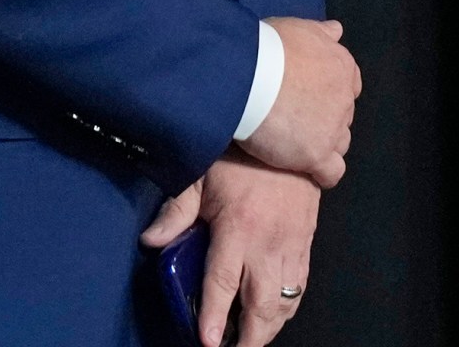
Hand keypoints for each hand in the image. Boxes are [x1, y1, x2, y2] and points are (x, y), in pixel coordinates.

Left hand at [141, 152, 320, 346]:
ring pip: (286, 301)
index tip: (209, 342)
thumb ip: (176, 212)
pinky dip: (288, 305)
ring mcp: (292, 244)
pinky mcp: (306, 241)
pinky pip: (301, 284)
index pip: (223, 284)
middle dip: (250, 337)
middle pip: (262, 306)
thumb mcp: (201, 176)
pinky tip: (275, 312)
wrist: (290, 132)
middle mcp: (269, 242)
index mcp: (239, 228)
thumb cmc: (243, 153)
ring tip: (252, 337)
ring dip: (270, 326)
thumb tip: (151, 240)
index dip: (215, 318)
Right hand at [239, 18, 358, 187]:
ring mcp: (333, 128)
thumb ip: (321, 33)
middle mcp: (344, 98)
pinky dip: (322, 174)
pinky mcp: (317, 154)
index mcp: (342, 67)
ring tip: (295, 146)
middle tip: (293, 120)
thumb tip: (337, 31)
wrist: (249, 75)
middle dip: (323, 120)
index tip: (307, 98)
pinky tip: (306, 171)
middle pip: (342, 116)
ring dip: (323, 146)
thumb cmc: (268, 48)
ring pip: (339, 144)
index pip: (349, 86)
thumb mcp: (298, 28)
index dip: (328, 94)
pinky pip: (332, 172)